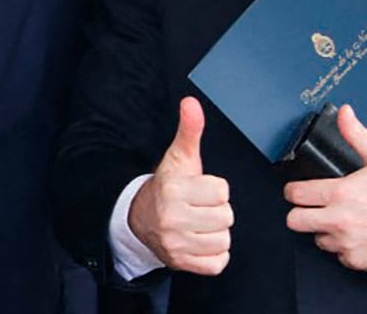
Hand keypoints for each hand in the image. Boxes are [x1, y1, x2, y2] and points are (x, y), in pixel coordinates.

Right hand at [127, 97, 232, 274]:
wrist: (141, 218)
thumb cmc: (168, 186)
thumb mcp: (179, 157)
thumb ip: (190, 130)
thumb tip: (191, 102)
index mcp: (174, 190)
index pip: (221, 191)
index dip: (215, 189)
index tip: (200, 189)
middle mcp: (172, 218)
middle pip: (226, 216)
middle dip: (217, 210)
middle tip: (200, 207)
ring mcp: (175, 244)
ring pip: (224, 240)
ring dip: (217, 233)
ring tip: (200, 223)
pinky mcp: (181, 263)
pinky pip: (218, 263)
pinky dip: (214, 254)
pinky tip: (200, 241)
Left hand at [283, 104, 366, 271]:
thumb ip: (357, 134)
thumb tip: (345, 114)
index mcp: (341, 193)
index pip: (296, 194)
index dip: (295, 190)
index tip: (298, 191)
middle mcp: (340, 220)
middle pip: (295, 221)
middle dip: (301, 212)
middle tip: (312, 207)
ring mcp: (348, 243)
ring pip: (317, 239)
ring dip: (325, 230)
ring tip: (342, 220)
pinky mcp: (359, 261)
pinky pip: (338, 256)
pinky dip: (345, 247)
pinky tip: (358, 234)